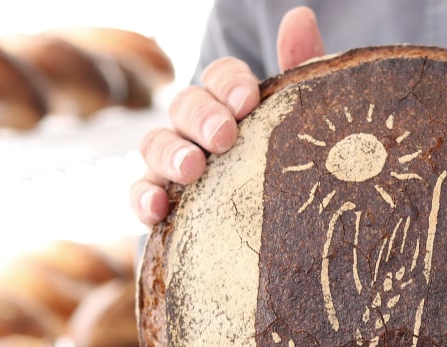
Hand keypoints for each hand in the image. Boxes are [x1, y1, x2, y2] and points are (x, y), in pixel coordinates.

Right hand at [129, 7, 325, 225]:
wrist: (287, 226)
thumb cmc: (294, 164)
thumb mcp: (306, 120)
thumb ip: (302, 69)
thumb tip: (300, 16)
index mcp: (232, 104)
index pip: (221, 77)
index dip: (229, 83)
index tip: (247, 100)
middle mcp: (199, 129)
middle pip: (185, 106)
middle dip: (201, 116)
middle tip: (224, 136)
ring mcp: (177, 164)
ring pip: (155, 145)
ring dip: (170, 152)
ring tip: (192, 168)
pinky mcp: (164, 205)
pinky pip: (141, 195)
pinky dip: (142, 199)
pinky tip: (157, 209)